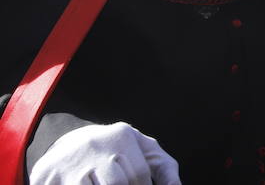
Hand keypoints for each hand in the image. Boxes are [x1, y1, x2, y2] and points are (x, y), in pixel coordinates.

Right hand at [31, 122, 179, 184]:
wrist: (64, 145)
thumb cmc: (113, 152)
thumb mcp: (140, 150)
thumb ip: (163, 166)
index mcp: (122, 136)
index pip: (140, 174)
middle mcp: (97, 145)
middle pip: (119, 183)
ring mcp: (73, 163)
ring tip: (104, 184)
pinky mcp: (51, 178)